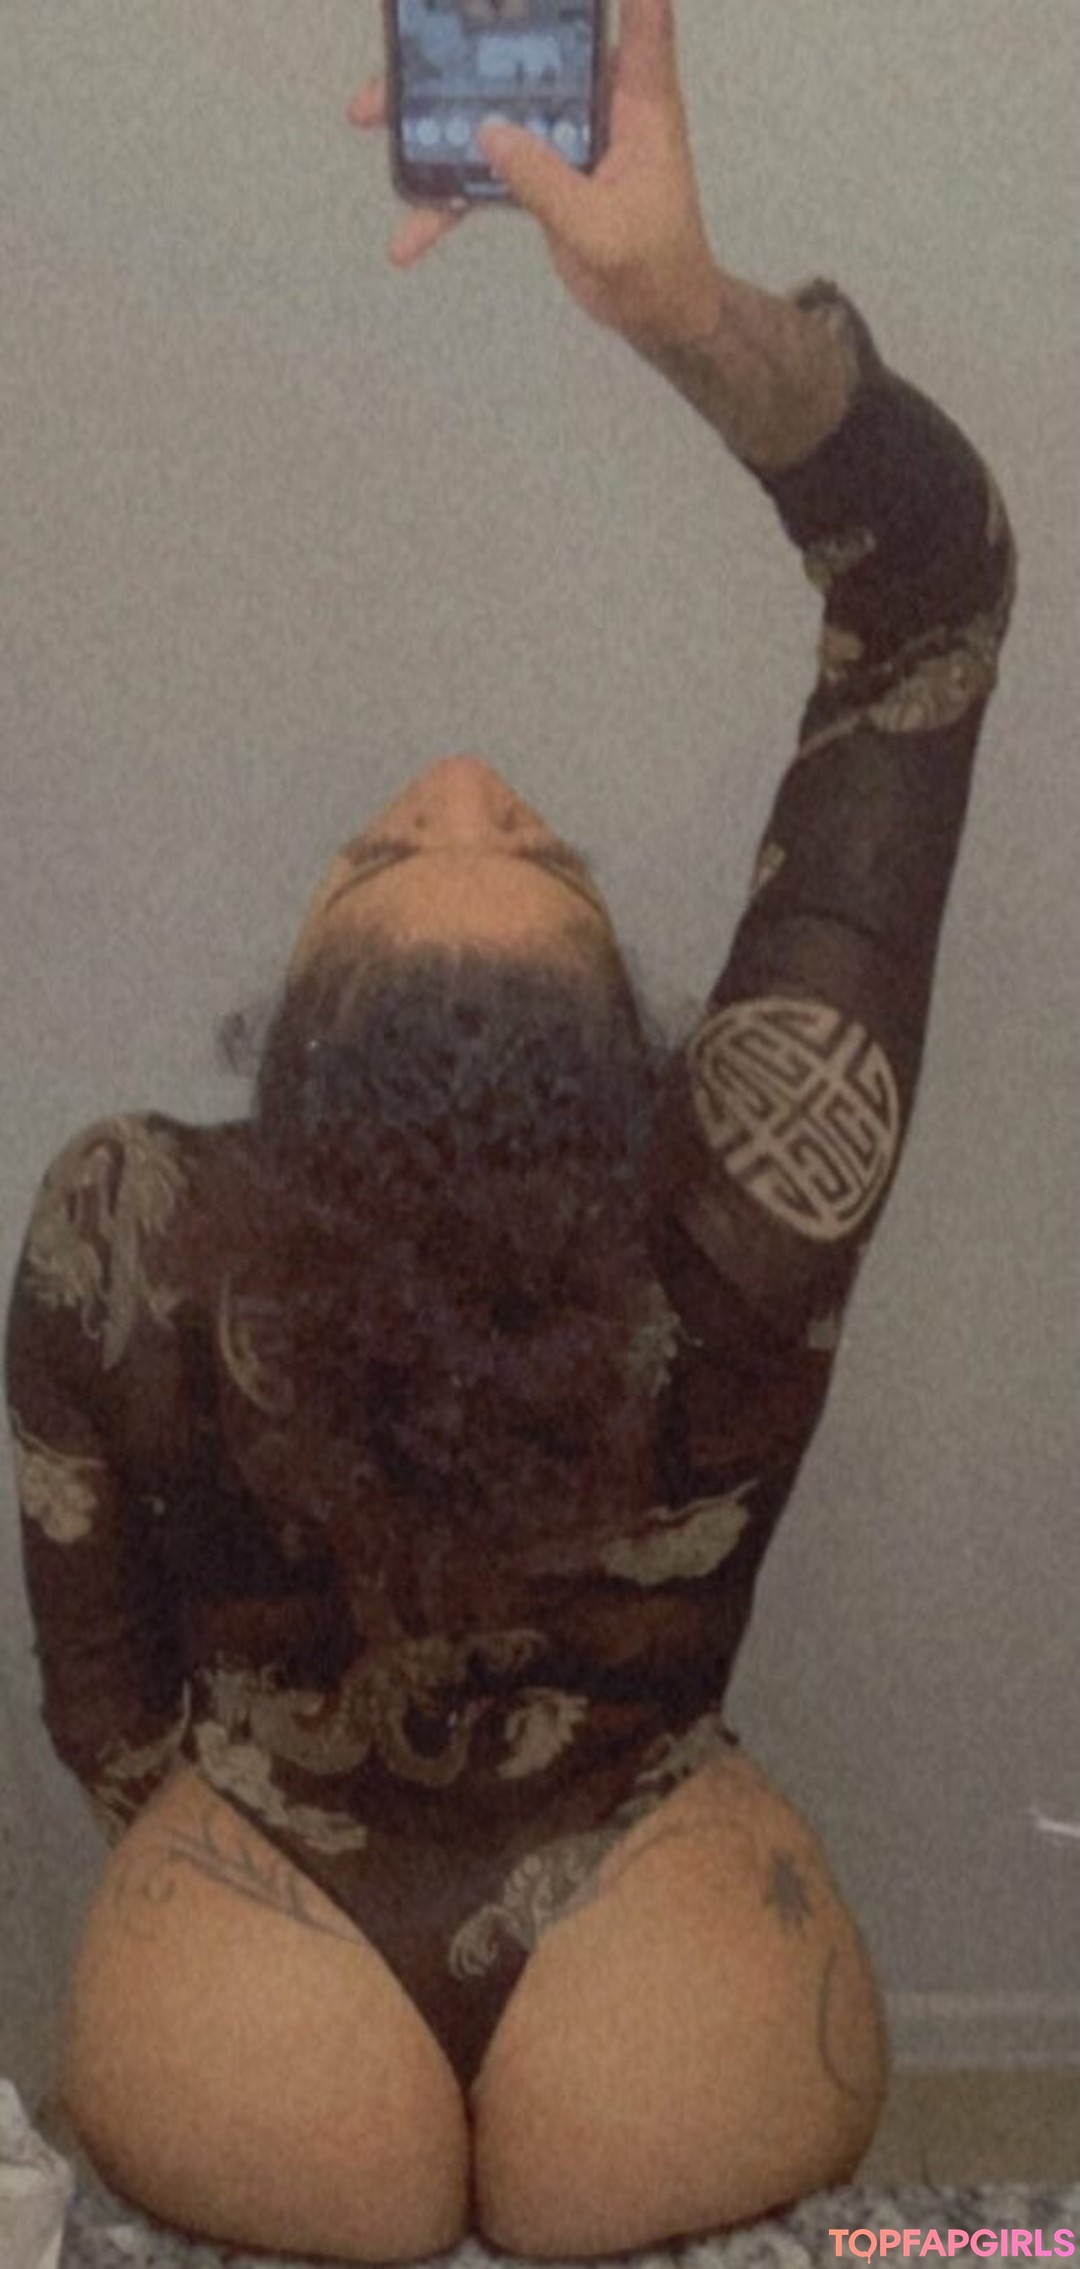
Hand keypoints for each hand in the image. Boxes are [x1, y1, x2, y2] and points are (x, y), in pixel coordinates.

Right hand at [348, 0, 722, 345]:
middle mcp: (597, 99)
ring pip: (491, 106)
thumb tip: (488, 134)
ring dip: (430, 115)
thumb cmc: (653, 265)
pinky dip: (446, 198)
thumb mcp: (601, 228)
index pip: (637, 15)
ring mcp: (563, 134)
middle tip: (402, 49)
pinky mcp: (540, 171)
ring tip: (367, 115)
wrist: (654, 313)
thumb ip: (546, 181)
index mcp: (634, 95)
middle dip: (462, 47)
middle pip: (525, 50)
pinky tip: (408, 236)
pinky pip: (485, 171)